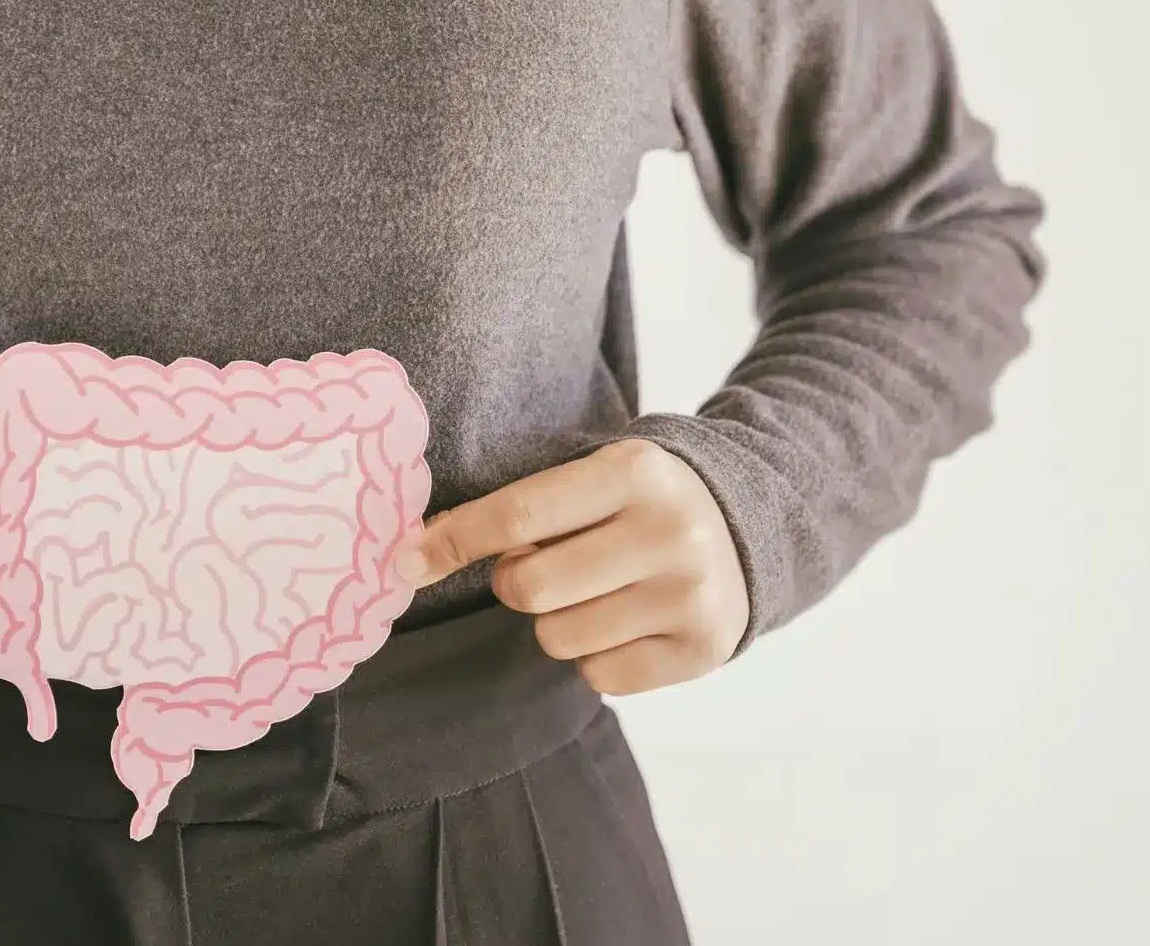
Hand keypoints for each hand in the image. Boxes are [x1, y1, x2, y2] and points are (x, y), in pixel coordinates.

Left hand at [393, 439, 746, 694]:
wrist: (746, 527)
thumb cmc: (638, 503)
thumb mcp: (594, 477)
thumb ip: (520, 507)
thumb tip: (415, 550)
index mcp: (633, 471)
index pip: (516, 515)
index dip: (452, 541)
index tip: (402, 562)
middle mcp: (670, 531)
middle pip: (528, 588)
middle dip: (515, 584)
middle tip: (545, 567)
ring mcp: (691, 595)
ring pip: (557, 638)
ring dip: (557, 623)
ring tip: (596, 592)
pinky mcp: (703, 649)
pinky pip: (599, 677)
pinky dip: (596, 657)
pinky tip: (628, 622)